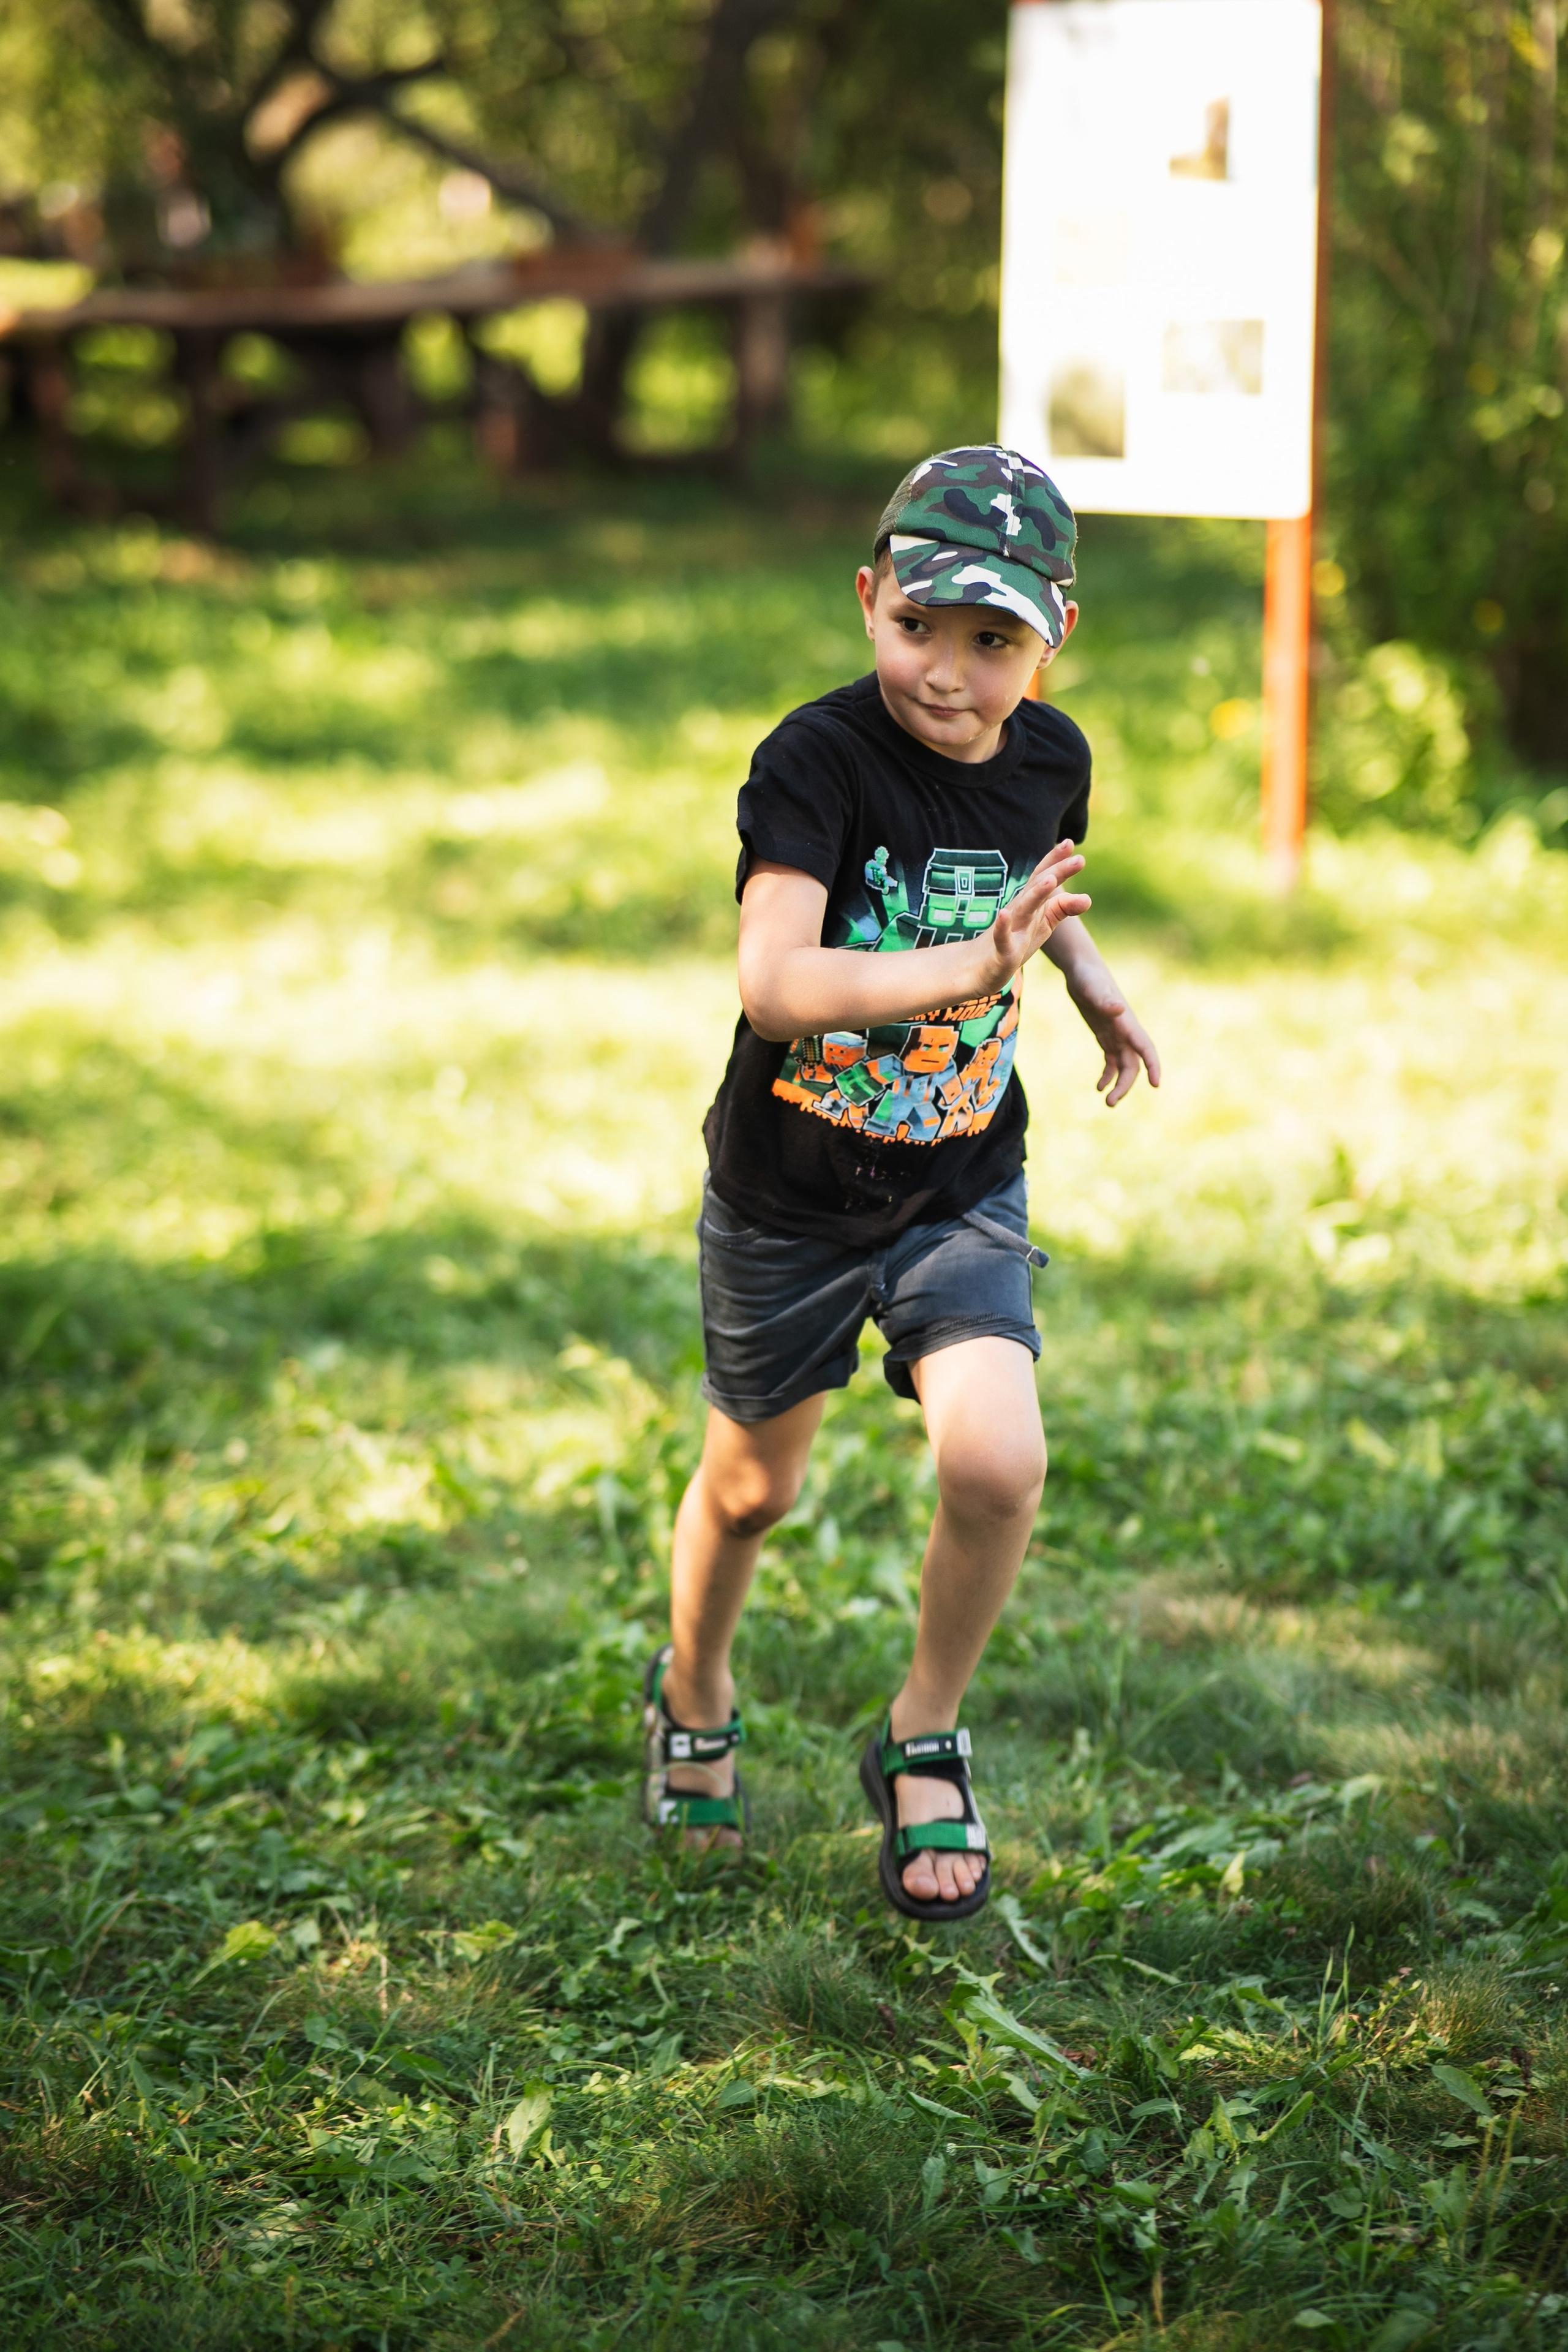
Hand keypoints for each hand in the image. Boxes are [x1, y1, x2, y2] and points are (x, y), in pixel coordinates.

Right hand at [983, 840, 1090, 988]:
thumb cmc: (1014, 941)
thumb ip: (1063, 908)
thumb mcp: (1043, 923)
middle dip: (1057, 872)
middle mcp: (1020, 910)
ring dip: (1036, 893)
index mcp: (1030, 903)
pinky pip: (1001, 938)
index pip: (1043, 877)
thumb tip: (1088, 898)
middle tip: (1078, 859)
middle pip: (1038, 887)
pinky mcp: (1001, 951)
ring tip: (1051, 880)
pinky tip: (1003, 914)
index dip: (1056, 861)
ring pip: (1024, 908)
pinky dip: (1002, 926)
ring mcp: (1010, 929)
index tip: (1070, 842)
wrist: (982, 968)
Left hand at [1069, 976, 1161, 1106]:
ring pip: (1124, 1066)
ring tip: (1106, 1101)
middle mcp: (1125, 1031)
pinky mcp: (1106, 1036)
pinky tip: (1099, 1086)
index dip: (1153, 1065)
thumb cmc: (1087, 976)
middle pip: (1133, 1064)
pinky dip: (1108, 1074)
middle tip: (1110, 1103)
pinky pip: (1112, 1061)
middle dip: (1126, 1085)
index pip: (1145, 1047)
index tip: (1156, 1084)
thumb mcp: (1092, 988)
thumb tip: (1117, 1009)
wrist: (1081, 970)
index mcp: (1126, 1022)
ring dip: (1118, 1084)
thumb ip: (1104, 1000)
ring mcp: (1116, 1034)